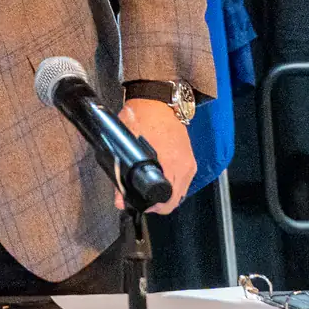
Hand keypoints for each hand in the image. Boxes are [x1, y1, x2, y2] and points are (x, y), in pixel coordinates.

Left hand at [117, 99, 194, 213]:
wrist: (156, 100)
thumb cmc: (140, 119)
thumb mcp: (125, 145)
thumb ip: (121, 174)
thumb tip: (119, 201)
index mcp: (171, 163)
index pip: (169, 199)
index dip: (154, 207)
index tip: (141, 206)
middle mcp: (185, 166)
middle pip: (176, 198)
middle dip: (160, 204)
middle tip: (143, 201)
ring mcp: (190, 162)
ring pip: (181, 191)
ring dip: (167, 194)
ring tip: (149, 191)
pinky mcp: (190, 158)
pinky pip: (184, 180)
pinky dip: (174, 185)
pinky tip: (160, 181)